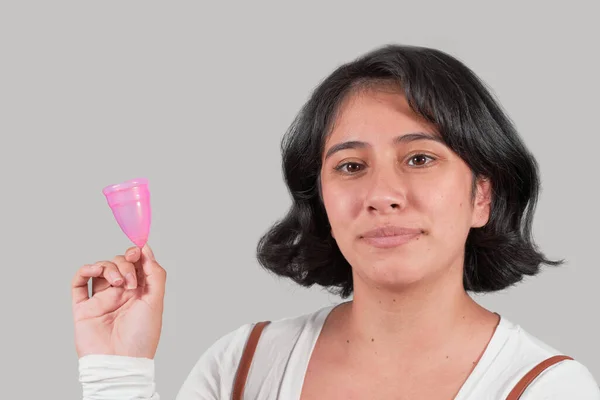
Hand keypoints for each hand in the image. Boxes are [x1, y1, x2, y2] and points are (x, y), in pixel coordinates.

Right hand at [72, 244, 165, 358]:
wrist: (121, 361)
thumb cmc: (141, 336)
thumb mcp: (156, 300)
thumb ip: (154, 273)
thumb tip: (146, 249)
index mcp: (140, 292)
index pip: (136, 264)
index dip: (137, 254)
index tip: (138, 250)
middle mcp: (120, 294)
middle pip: (119, 264)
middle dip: (125, 264)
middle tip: (130, 280)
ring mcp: (101, 299)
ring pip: (100, 269)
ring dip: (109, 267)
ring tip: (117, 283)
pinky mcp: (84, 307)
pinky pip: (79, 283)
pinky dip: (84, 270)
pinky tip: (93, 269)